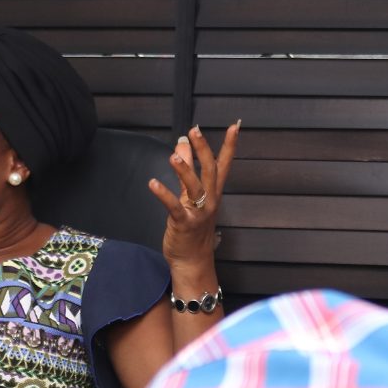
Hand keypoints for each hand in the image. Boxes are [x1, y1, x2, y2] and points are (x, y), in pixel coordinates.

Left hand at [148, 121, 238, 270]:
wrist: (192, 261)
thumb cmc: (191, 228)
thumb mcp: (190, 196)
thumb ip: (186, 168)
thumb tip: (182, 143)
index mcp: (212, 193)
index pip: (223, 165)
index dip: (229, 146)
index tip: (233, 127)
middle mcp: (209, 201)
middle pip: (210, 172)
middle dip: (204, 150)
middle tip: (195, 131)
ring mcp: (198, 213)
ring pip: (196, 188)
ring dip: (185, 171)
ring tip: (174, 157)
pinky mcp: (184, 224)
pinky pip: (174, 207)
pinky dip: (164, 195)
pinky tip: (153, 183)